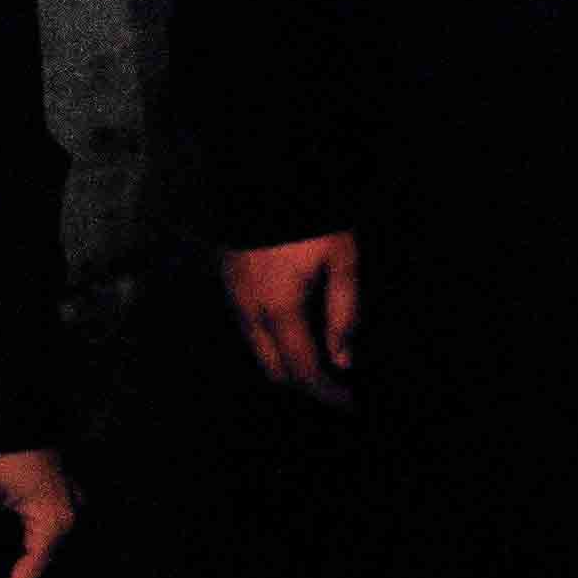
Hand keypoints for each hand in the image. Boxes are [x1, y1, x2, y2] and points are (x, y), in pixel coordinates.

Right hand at [225, 230, 359, 407]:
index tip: (350, 404)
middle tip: (336, 382)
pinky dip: (271, 339)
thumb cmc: (308, 215)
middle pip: (274, 370)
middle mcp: (249, 312)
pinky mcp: (228, 279)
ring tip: (319, 355)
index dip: (327, 394)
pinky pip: (248, 327)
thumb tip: (344, 359)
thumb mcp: (341, 258)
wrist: (261, 172)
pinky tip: (295, 325)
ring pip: (257, 350)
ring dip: (286, 362)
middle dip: (304, 383)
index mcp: (279, 310)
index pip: (302, 371)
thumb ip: (344, 311)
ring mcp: (233, 296)